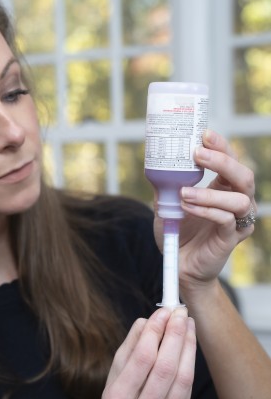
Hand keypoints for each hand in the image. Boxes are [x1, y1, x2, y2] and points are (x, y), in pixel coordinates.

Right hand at [100, 307, 195, 398]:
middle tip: (179, 312)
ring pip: (182, 378)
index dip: (155, 332)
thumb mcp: (114, 376)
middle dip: (175, 335)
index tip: (162, 312)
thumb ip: (130, 348)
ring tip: (188, 324)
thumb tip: (148, 321)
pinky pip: (187, 389)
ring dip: (187, 345)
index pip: (142, 359)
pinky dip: (189, 362)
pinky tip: (188, 345)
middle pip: (165, 367)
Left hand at [159, 130, 254, 289]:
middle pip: (244, 176)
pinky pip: (226, 220)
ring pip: (239, 200)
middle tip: (198, 154)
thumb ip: (166, 184)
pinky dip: (206, 211)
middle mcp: (236, 202)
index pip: (231, 161)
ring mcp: (237, 221)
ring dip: (209, 193)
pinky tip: (187, 207)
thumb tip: (155, 160)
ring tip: (184, 193)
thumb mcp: (166, 203)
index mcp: (224, 188)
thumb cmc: (177, 232)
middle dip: (223, 161)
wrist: (179, 265)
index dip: (221, 146)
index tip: (204, 133)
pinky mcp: (231, 238)